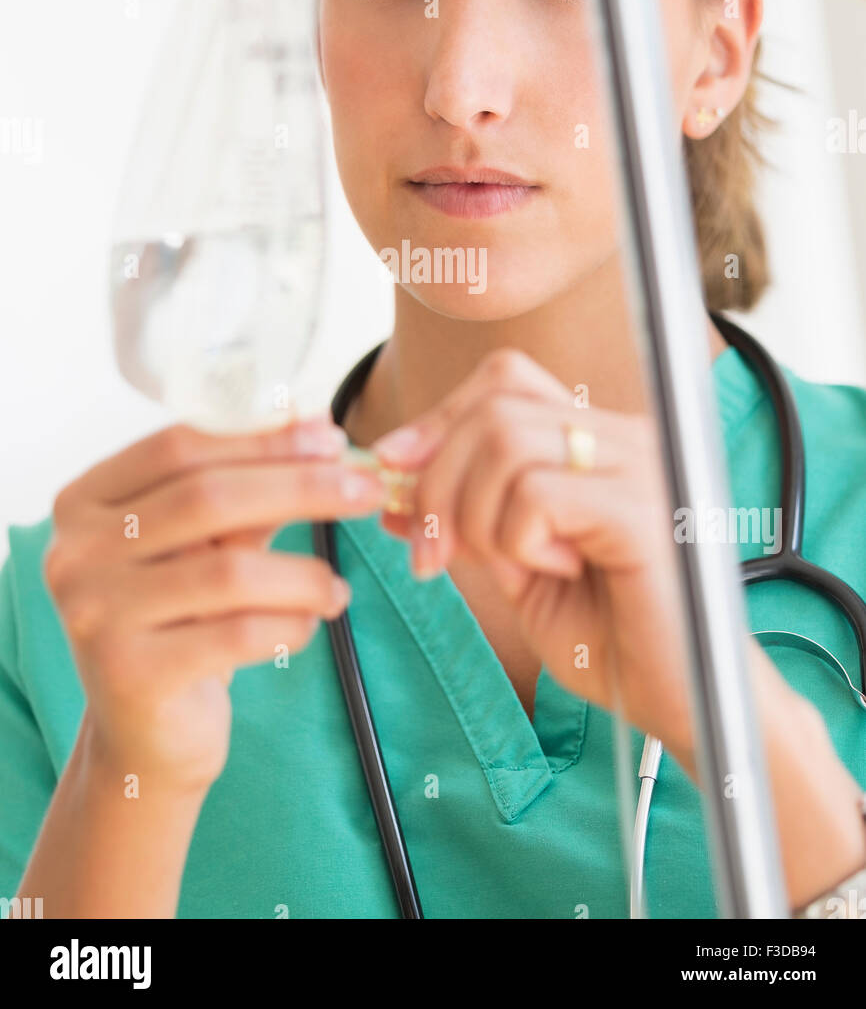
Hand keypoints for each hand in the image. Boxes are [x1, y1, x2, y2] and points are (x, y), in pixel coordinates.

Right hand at [44, 416, 385, 793]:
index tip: (332, 435)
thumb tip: (319, 427)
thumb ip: (247, 491)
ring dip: (305, 573)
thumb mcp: (206, 546)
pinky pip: (239, 634)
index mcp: (83, 503)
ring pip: (230, 571)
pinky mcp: (131, 676)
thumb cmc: (182, 621)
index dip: (263, 438)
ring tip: (337, 589)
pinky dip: (291, 624)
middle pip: (207, 498)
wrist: (147, 737)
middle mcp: (73, 554)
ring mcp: (95, 616)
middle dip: (301, 486)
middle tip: (367, 489)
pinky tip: (310, 626)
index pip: (180, 446)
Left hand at [372, 346, 706, 760]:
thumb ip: (468, 518)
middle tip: (430, 554)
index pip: (504, 380)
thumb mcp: (517, 569)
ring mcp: (640, 465)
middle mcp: (625, 436)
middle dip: (436, 480)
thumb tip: (391, 480)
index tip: (393, 469)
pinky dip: (519, 540)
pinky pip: (537, 494)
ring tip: (514, 567)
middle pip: (493, 405)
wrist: (683, 702)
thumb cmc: (611, 640)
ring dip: (476, 517)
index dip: (438, 419)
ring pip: (505, 442)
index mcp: (599, 441)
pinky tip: (561, 571)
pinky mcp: (643, 508)